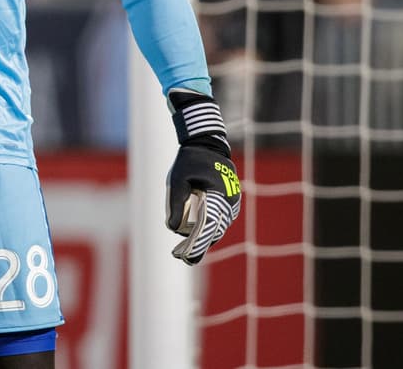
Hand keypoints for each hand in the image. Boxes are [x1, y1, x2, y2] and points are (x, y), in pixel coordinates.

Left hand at [165, 90, 240, 264]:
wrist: (207, 145)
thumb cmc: (191, 160)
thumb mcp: (178, 179)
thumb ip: (175, 203)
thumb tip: (172, 229)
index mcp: (220, 196)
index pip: (209, 226)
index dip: (198, 243)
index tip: (187, 256)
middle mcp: (229, 203)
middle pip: (214, 231)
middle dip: (198, 245)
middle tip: (181, 257)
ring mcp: (230, 204)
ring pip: (216, 228)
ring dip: (202, 239)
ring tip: (183, 252)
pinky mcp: (226, 203)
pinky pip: (217, 220)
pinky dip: (206, 230)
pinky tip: (192, 238)